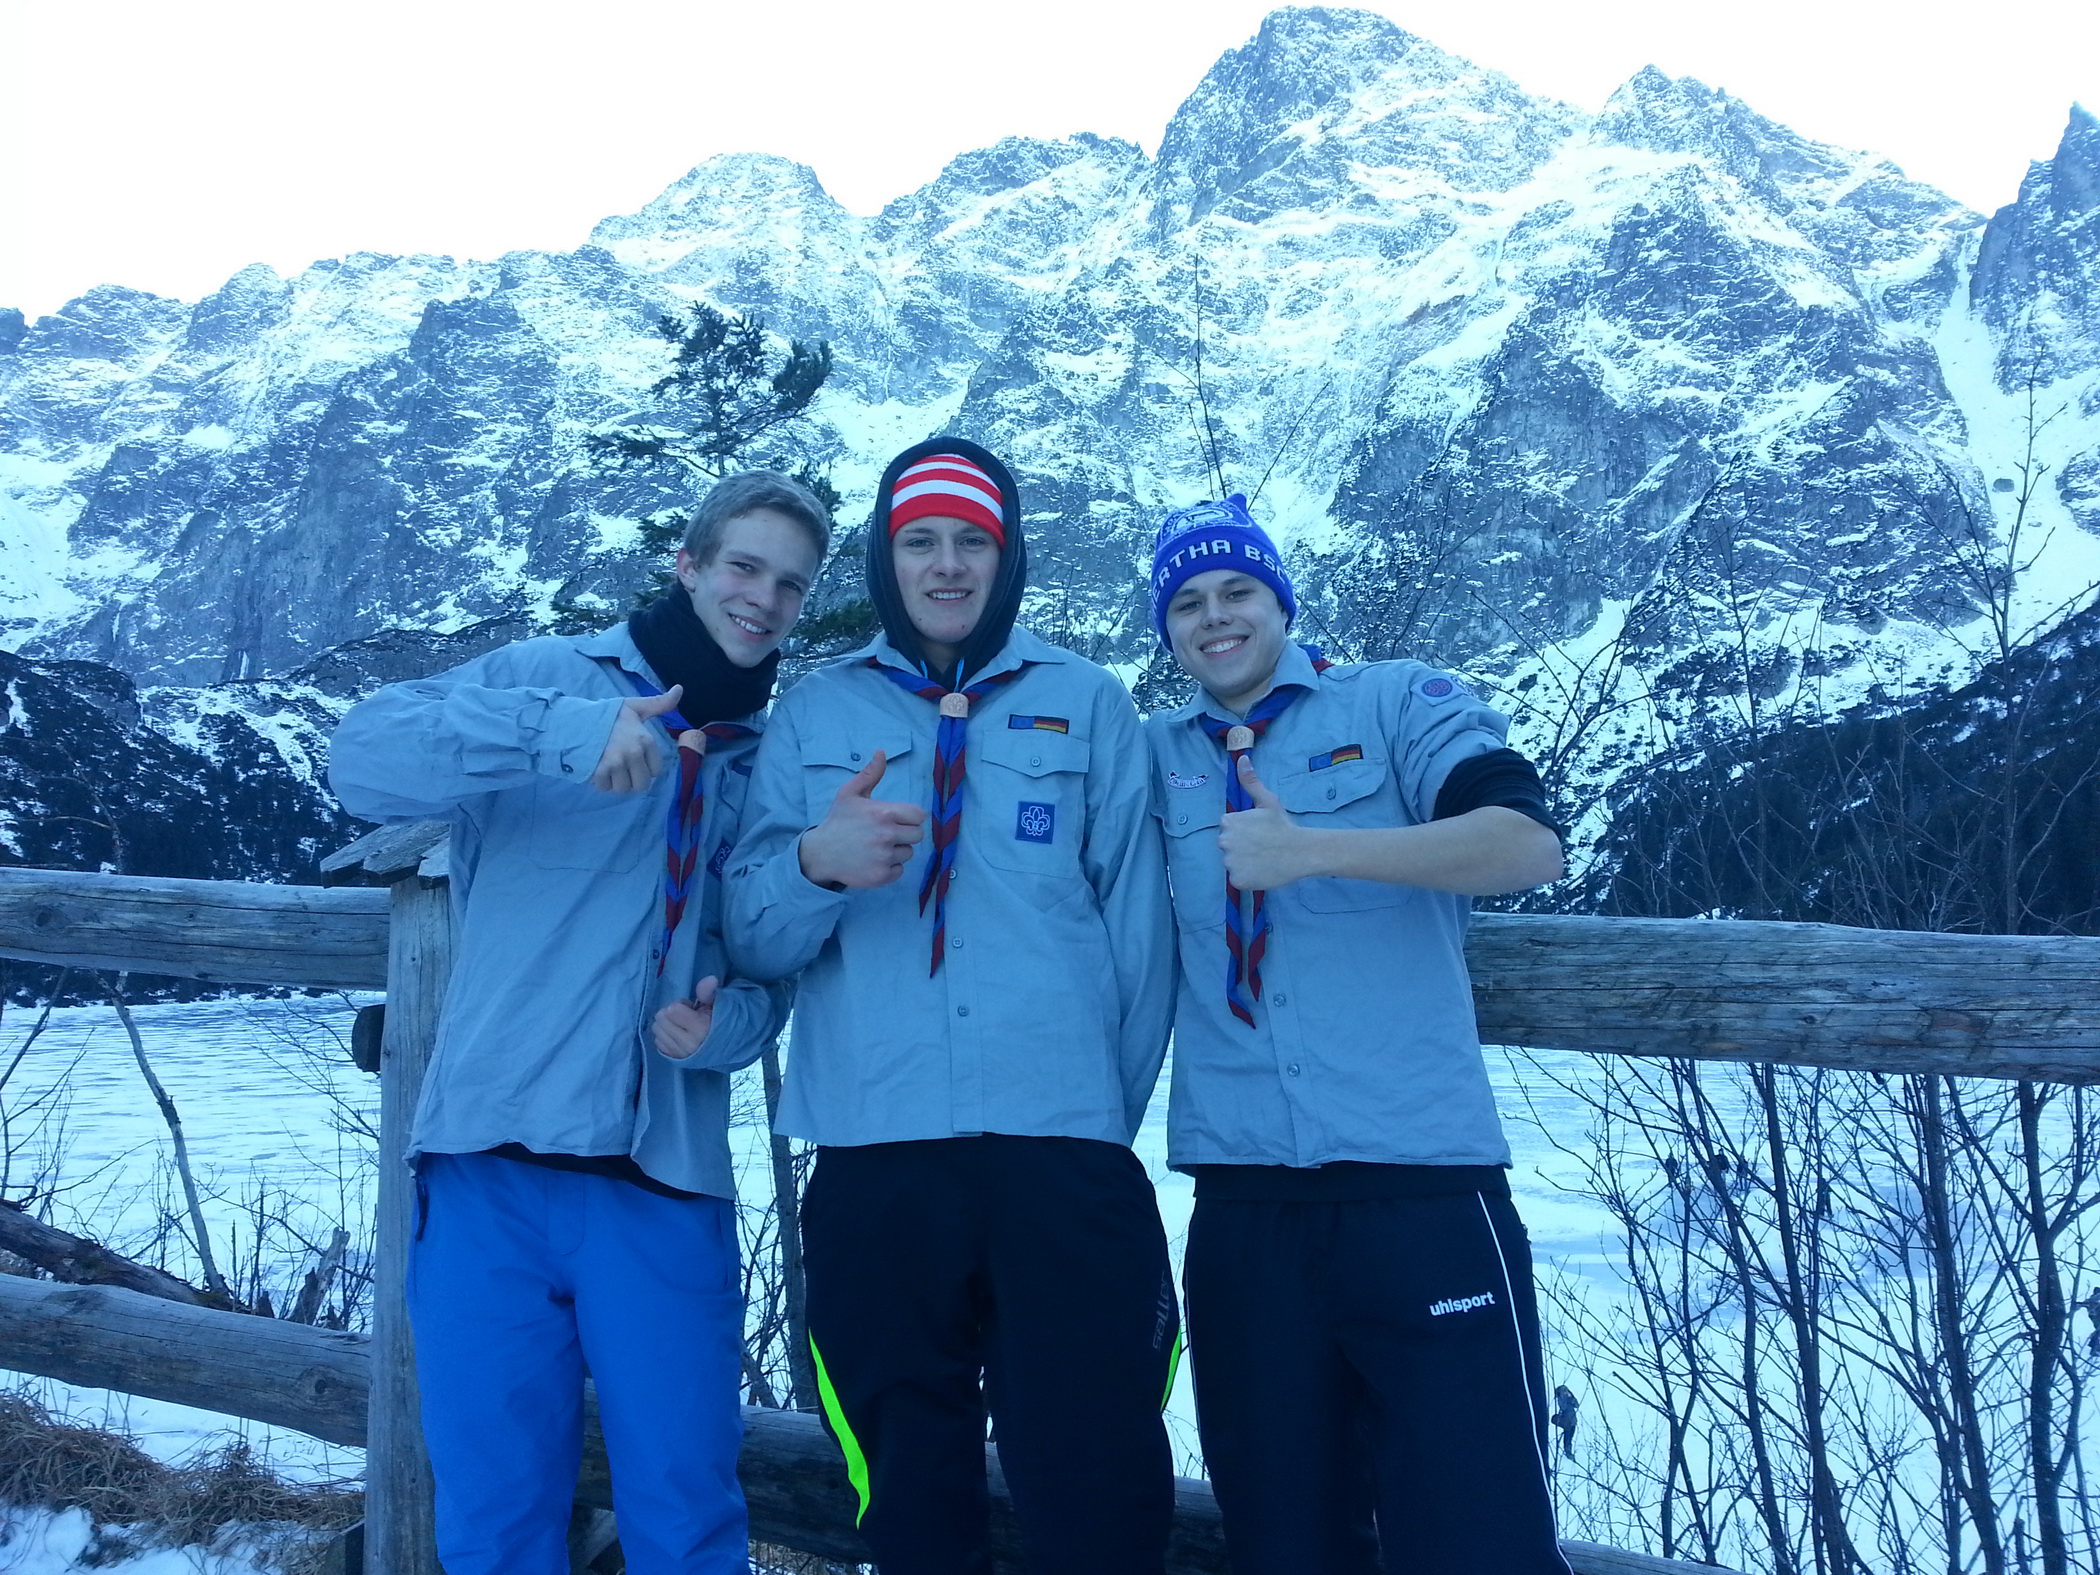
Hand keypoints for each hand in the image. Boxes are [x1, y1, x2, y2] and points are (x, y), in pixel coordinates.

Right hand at [591, 685, 681, 792]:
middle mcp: (633, 753)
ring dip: (616, 782)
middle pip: (642, 784)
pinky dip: (600, 782)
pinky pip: (605, 788)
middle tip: (621, 765)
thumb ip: (659, 703)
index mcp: (646, 740)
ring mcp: (616, 763)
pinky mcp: (598, 771)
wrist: (574, 719)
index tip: (635, 757)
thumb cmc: (607, 715)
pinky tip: (596, 768)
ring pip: (624, 789)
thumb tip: (679, 689)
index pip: (656, 771)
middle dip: (632, 779)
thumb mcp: (635, 707)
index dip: (646, 767)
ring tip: (608, 766)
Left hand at [652, 976, 717, 1059]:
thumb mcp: (717, 1004)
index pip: (672, 1009)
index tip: (692, 1008)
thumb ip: (709, 992)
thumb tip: (710, 979)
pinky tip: (677, 1034)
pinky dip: (665, 1035)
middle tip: (686, 1016)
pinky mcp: (675, 1059)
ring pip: (657, 1029)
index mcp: (700, 1028)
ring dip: (666, 1023)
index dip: (681, 1004)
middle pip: (662, 1018)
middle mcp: (687, 1043)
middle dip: (671, 1012)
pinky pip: (658, 1042)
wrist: (728, 1046)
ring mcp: (680, 1053)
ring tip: (682, 1025)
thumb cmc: (720, 1021)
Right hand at [796, 751, 926, 889]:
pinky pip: (900, 870)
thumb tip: (882, 752)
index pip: (919, 816)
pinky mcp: (881, 876)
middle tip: (886, 834)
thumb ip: (870, 774)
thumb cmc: (838, 821)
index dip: (910, 817)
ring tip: (877, 847)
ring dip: (897, 851)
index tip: (896, 819)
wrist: (820, 853)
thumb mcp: (850, 794)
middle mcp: (887, 835)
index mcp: (884, 813)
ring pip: (908, 853)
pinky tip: (874, 861)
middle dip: (905, 834)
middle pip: (917, 835)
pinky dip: (890, 868)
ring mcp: (885, 857)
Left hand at [1219, 755, 1318, 889]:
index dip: (1243, 831)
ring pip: (1232, 863)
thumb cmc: (1283, 825)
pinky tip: (1261, 870)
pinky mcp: (1237, 880)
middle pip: (1228, 846)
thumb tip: (1241, 759)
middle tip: (1261, 846)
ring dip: (1243, 862)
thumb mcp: (1267, 801)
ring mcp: (1230, 863)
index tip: (1258, 832)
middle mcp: (1224, 842)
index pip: (1228, 829)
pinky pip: (1238, 879)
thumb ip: (1250, 781)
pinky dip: (1247, 877)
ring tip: (1262, 859)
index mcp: (1228, 822)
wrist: (1300, 851)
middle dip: (1241, 846)